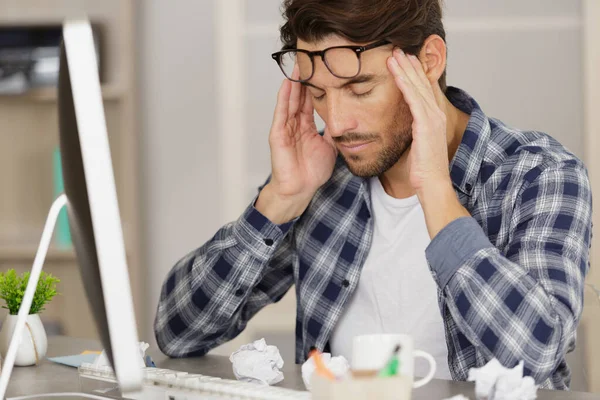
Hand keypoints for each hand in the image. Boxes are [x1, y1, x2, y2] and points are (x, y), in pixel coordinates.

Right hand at [256, 66, 336, 222]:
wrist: (301, 190)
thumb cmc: (312, 172)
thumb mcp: (330, 146)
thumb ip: (334, 131)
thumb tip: (347, 117)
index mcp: (306, 126)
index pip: (310, 101)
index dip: (316, 85)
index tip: (323, 69)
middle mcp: (295, 124)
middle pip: (299, 97)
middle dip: (304, 79)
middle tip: (309, 59)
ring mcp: (285, 128)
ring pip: (290, 101)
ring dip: (294, 83)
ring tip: (298, 65)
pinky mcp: (278, 135)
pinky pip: (281, 114)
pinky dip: (284, 99)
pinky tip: (287, 85)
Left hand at [387, 49, 469, 237]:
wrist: (432, 184)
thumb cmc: (423, 170)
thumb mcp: (417, 145)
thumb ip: (413, 131)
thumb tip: (403, 127)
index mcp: (434, 119)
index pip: (423, 91)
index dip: (414, 75)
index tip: (405, 61)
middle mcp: (436, 114)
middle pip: (422, 84)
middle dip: (410, 66)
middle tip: (398, 50)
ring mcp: (432, 118)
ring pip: (417, 86)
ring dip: (405, 69)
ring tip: (394, 55)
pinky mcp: (425, 123)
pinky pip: (412, 98)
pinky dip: (404, 82)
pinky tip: (395, 71)